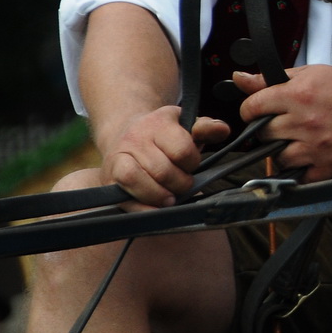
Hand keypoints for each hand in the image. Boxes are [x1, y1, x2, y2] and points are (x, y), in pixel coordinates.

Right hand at [100, 105, 230, 207]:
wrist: (124, 132)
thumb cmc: (163, 135)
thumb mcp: (186, 124)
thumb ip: (206, 128)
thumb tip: (222, 130)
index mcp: (158, 123)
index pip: (182, 150)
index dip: (192, 163)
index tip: (192, 165)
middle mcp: (134, 138)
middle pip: (163, 170)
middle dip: (180, 183)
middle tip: (183, 184)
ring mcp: (118, 159)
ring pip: (137, 181)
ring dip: (160, 195)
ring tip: (170, 197)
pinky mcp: (109, 180)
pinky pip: (124, 197)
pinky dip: (143, 208)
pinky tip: (156, 209)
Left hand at [236, 65, 331, 179]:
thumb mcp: (309, 74)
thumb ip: (271, 78)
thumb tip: (240, 78)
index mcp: (297, 95)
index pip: (251, 108)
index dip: (251, 111)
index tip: (257, 113)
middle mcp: (305, 120)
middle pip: (263, 135)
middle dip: (269, 130)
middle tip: (284, 126)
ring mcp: (316, 145)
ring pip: (278, 158)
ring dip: (283, 152)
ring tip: (298, 141)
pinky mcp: (327, 164)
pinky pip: (299, 177)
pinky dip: (301, 171)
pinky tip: (309, 157)